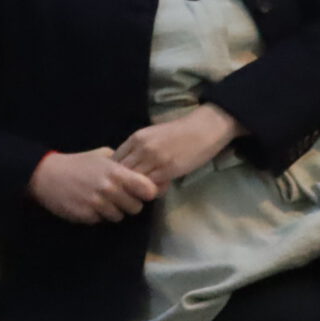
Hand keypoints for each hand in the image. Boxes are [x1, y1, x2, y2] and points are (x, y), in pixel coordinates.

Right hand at [30, 148, 158, 223]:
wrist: (46, 175)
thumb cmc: (78, 163)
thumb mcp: (103, 155)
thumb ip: (123, 163)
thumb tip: (142, 170)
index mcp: (117, 173)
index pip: (148, 190)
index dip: (148, 192)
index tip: (143, 192)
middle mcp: (109, 189)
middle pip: (136, 207)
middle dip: (132, 204)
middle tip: (123, 199)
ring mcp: (96, 204)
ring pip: (119, 217)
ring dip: (115, 211)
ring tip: (106, 202)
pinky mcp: (84, 215)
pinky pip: (101, 221)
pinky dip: (99, 216)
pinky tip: (92, 206)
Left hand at [114, 104, 239, 186]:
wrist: (205, 128)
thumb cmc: (181, 131)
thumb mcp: (154, 135)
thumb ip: (139, 148)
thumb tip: (127, 165)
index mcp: (136, 138)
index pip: (114, 161)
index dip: (115, 172)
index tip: (120, 179)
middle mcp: (141, 149)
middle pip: (120, 173)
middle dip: (122, 183)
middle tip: (128, 190)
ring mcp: (154, 160)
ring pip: (134, 181)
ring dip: (136, 189)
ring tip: (142, 192)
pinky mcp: (168, 170)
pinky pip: (150, 186)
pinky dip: (150, 190)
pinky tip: (156, 190)